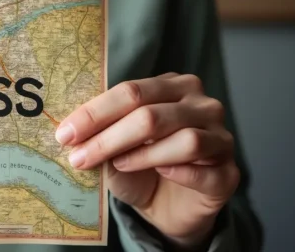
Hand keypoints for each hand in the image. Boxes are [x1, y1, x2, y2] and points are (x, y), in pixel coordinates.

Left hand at [55, 73, 238, 249]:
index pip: (130, 91)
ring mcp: (221, 137)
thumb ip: (100, 135)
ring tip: (118, 166)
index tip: (65, 133)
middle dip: (108, 138)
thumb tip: (72, 134)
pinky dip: (178, 173)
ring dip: (141, 155)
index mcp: (171, 87)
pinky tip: (160, 176)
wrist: (167, 208)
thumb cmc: (139, 169)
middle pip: (151, 114)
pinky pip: (204, 169)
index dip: (95, 113)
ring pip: (183, 139)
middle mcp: (202, 105)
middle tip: (78, 157)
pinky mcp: (228, 173)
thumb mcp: (113, 148)